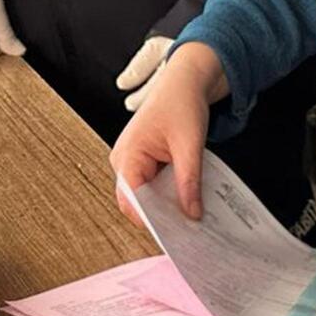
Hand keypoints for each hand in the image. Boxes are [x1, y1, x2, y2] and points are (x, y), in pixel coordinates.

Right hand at [110, 41, 227, 220]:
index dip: (152, 220)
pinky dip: (170, 193)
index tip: (175, 235)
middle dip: (161, 216)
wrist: (186, 81)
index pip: (132, 201)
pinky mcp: (144, 162)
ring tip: (190, 214)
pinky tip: (187, 197)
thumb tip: (191, 214)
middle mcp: (124, 160)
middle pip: (137, 203)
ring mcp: (133, 161)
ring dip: (167, 205)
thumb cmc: (181, 102)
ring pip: (146, 196)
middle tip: (188, 228)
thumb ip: (189, 180)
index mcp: (127, 155)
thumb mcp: (190, 144)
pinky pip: (154, 186)